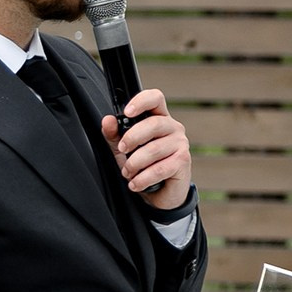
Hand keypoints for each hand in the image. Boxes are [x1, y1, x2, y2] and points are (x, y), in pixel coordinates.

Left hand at [102, 88, 191, 208]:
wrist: (160, 193)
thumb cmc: (144, 166)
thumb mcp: (123, 149)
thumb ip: (114, 134)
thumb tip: (108, 121)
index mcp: (159, 118)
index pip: (155, 99)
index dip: (142, 101)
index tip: (127, 112)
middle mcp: (173, 128)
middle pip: (154, 123)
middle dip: (132, 138)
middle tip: (122, 150)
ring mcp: (181, 144)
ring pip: (154, 149)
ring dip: (135, 163)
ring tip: (127, 172)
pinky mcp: (183, 162)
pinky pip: (160, 168)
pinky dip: (143, 178)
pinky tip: (136, 183)